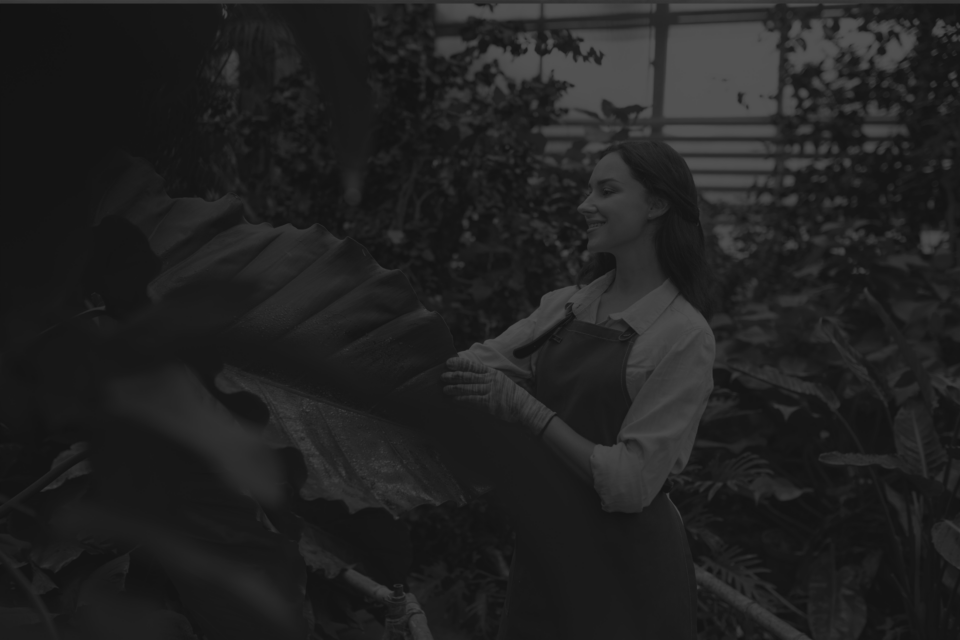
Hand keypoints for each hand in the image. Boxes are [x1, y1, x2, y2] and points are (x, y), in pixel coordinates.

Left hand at [440, 357, 555, 436]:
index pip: (473, 366)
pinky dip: (462, 399)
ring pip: (469, 388)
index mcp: (493, 373)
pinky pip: (473, 400)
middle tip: (442, 376)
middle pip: (469, 376)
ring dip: (455, 388)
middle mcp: (491, 380)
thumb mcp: (501, 382)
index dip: (460, 363)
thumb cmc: (511, 396)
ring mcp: (491, 391)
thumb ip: (487, 379)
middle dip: (454, 376)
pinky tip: (454, 399)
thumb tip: (470, 378)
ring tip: (445, 389)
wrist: (525, 408)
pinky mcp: (490, 403)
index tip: (449, 362)